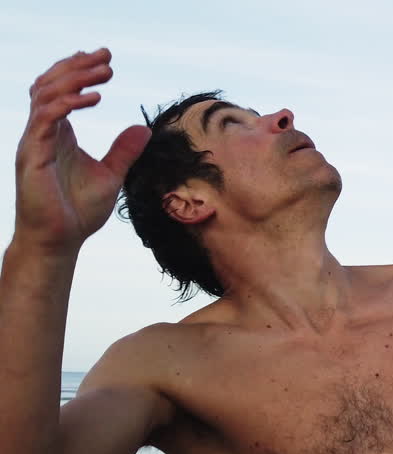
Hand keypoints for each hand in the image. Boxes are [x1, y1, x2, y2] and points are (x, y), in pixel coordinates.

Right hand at [15, 48, 150, 252]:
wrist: (59, 241)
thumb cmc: (78, 212)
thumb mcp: (111, 175)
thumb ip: (124, 151)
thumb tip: (143, 128)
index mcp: (58, 134)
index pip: (61, 90)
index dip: (79, 71)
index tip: (105, 59)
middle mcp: (42, 132)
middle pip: (50, 85)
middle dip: (78, 66)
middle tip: (107, 57)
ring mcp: (34, 142)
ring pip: (45, 95)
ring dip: (75, 79)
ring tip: (104, 73)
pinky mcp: (33, 155)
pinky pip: (46, 119)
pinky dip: (68, 104)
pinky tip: (93, 98)